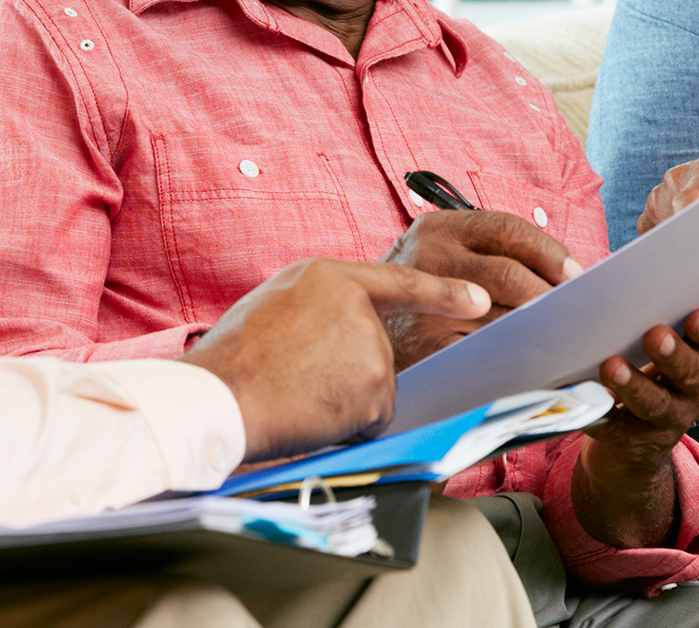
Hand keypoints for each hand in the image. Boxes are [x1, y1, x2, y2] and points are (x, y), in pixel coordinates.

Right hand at [180, 257, 489, 462]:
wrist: (220, 395)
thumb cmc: (233, 356)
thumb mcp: (276, 301)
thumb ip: (320, 301)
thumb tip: (350, 322)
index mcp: (327, 275)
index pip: (400, 280)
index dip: (443, 292)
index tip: (478, 299)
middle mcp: (357, 304)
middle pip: (378, 347)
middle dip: (348, 371)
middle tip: (296, 375)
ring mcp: (370, 345)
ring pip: (376, 385)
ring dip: (346, 399)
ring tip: (297, 392)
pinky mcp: (376, 387)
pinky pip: (373, 416)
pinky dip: (348, 424)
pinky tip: (310, 412)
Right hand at [378, 209, 582, 368]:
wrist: (356, 329)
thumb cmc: (417, 294)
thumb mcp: (441, 255)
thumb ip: (490, 255)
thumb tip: (565, 276)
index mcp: (440, 227)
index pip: (508, 228)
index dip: (550, 251)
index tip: (577, 275)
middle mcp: (427, 256)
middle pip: (508, 273)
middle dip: (550, 297)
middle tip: (576, 315)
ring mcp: (422, 301)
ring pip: (500, 316)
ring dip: (537, 331)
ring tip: (561, 339)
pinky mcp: (424, 344)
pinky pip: (482, 352)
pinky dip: (513, 359)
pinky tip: (530, 363)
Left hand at [570, 309, 698, 548]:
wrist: (633, 439)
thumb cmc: (650, 368)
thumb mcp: (671, 340)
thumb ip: (676, 306)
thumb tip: (682, 273)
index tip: (695, 315)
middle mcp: (695, 392)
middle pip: (691, 373)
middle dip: (674, 354)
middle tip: (656, 335)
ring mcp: (667, 421)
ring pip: (655, 404)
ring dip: (635, 385)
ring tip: (612, 367)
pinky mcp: (634, 443)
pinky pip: (616, 429)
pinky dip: (600, 416)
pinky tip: (585, 402)